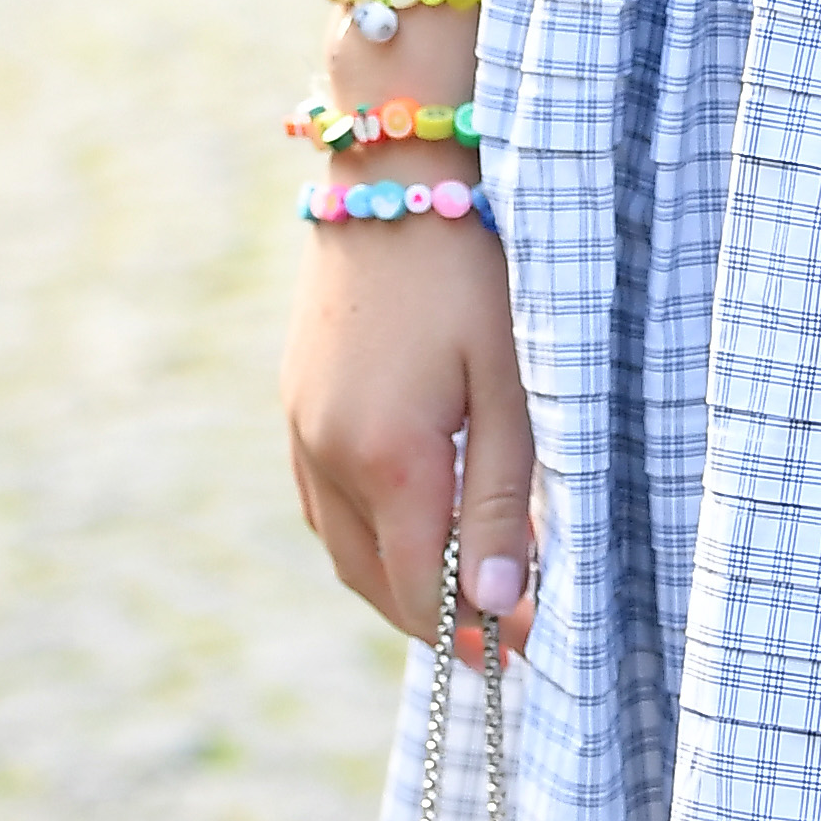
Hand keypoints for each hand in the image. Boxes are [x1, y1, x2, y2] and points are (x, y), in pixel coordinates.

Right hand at [283, 219, 537, 663]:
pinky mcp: (295, 401)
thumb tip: (490, 604)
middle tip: (502, 634)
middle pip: (373, 583)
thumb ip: (500, 498)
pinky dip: (366, 535)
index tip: (525, 647)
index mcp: (385, 457)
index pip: (420, 589)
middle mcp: (327, 454)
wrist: (393, 172)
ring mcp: (300, 427)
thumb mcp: (510, 382)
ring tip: (462, 587)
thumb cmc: (473, 268)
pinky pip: (324, 502)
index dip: (472, 632)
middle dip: (433, 621)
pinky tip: (412, 523)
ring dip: (396, 582)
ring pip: (342, 547)